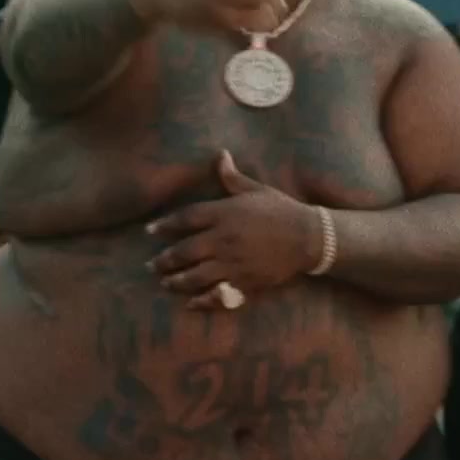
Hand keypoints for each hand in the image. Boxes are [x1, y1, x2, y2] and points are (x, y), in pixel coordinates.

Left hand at [147, 152, 317, 305]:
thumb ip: (232, 177)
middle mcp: (223, 239)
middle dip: (164, 260)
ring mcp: (232, 263)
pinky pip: (217, 294)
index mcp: (224, 213)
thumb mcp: (256, 190)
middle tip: (151, 265)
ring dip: (176, 281)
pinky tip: (190, 304)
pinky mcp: (244, 282)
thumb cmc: (281, 209)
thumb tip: (220, 155)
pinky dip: (201, 301)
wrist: (309, 237)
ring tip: (165, 282)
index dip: (164, 225)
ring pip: (195, 276)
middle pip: (184, 251)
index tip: (149, 230)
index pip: (185, 219)